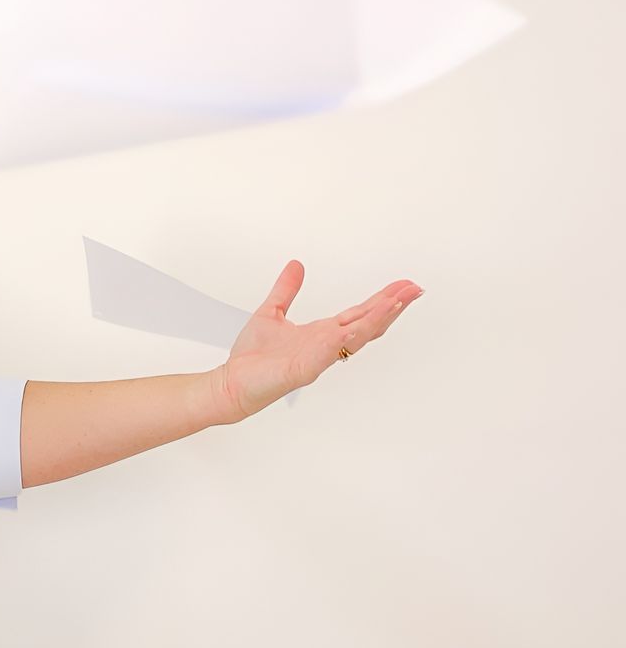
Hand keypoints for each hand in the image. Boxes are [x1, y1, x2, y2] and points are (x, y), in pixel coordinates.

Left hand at [217, 261, 421, 421]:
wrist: (233, 382)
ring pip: (354, 338)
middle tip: (414, 289)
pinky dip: (340, 341)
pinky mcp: (302, 370)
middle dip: (391, 307)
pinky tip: (353, 328)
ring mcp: (318, 358)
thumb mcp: (272, 312)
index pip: (360, 313)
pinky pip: (326, 354)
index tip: (403, 286)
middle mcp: (326, 345)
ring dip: (375, 320)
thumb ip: (286, 289)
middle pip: (366, 323)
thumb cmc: (253, 357)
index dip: (382, 300)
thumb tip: (296, 265)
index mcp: (322, 332)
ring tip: (395, 303)